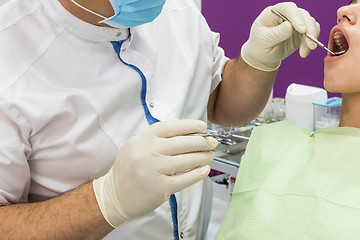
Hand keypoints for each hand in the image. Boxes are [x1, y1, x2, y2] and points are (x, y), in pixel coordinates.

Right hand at [92, 119, 217, 227]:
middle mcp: (147, 153)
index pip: (171, 127)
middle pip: (182, 143)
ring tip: (209, 155)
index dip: (190, 125)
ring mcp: (153, 170)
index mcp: (142, 139)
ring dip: (202, 157)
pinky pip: (185, 179)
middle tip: (212, 142)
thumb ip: (156, 136)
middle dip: (202, 142)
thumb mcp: (136, 145)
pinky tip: (204, 170)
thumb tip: (182, 126)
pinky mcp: (160, 188)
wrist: (114, 195)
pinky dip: (197, 174)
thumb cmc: (129, 169)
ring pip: (186, 160)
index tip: (203, 127)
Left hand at [241, 2, 319, 70]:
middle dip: (309, 29)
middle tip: (310, 44)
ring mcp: (294, 21)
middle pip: (302, 15)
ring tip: (305, 52)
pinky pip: (312, 31)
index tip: (302, 30)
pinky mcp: (301, 30)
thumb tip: (290, 26)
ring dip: (311, 37)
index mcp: (272, 13)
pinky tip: (305, 52)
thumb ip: (277, 33)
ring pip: (310, 22)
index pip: (287, 9)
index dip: (296, 17)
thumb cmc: (259, 47)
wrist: (263, 56)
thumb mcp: (264, 41)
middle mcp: (285, 14)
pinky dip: (312, 41)